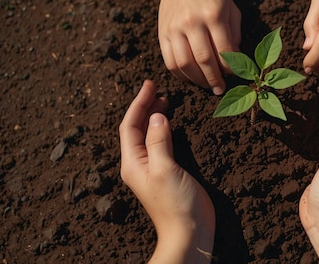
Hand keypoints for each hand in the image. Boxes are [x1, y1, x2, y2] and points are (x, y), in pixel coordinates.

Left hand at [119, 80, 214, 262]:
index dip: (138, 103)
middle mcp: (138, 165)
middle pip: (135, 129)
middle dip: (144, 106)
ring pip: (147, 135)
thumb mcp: (166, 168)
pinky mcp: (165, 173)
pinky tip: (171, 123)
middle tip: (157, 88)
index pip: (130, 125)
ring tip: (164, 99)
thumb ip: (159, 141)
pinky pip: (159, 144)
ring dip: (153, 116)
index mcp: (133, 162)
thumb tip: (157, 117)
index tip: (150, 84)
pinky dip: (163, 129)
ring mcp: (151, 170)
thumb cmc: (176, 205)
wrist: (189, 233)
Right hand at [158, 0, 240, 94]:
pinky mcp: (162, 34)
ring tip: (206, 85)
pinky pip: (170, 61)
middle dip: (214, 79)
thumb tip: (235, 59)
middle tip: (220, 89)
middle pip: (204, 59)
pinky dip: (181, 75)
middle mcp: (192, 22)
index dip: (229, 68)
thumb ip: (235, 32)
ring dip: (197, 80)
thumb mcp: (230, 8)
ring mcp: (175, 28)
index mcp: (213, 15)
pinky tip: (190, 79)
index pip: (223, 50)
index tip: (233, 75)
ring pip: (185, 64)